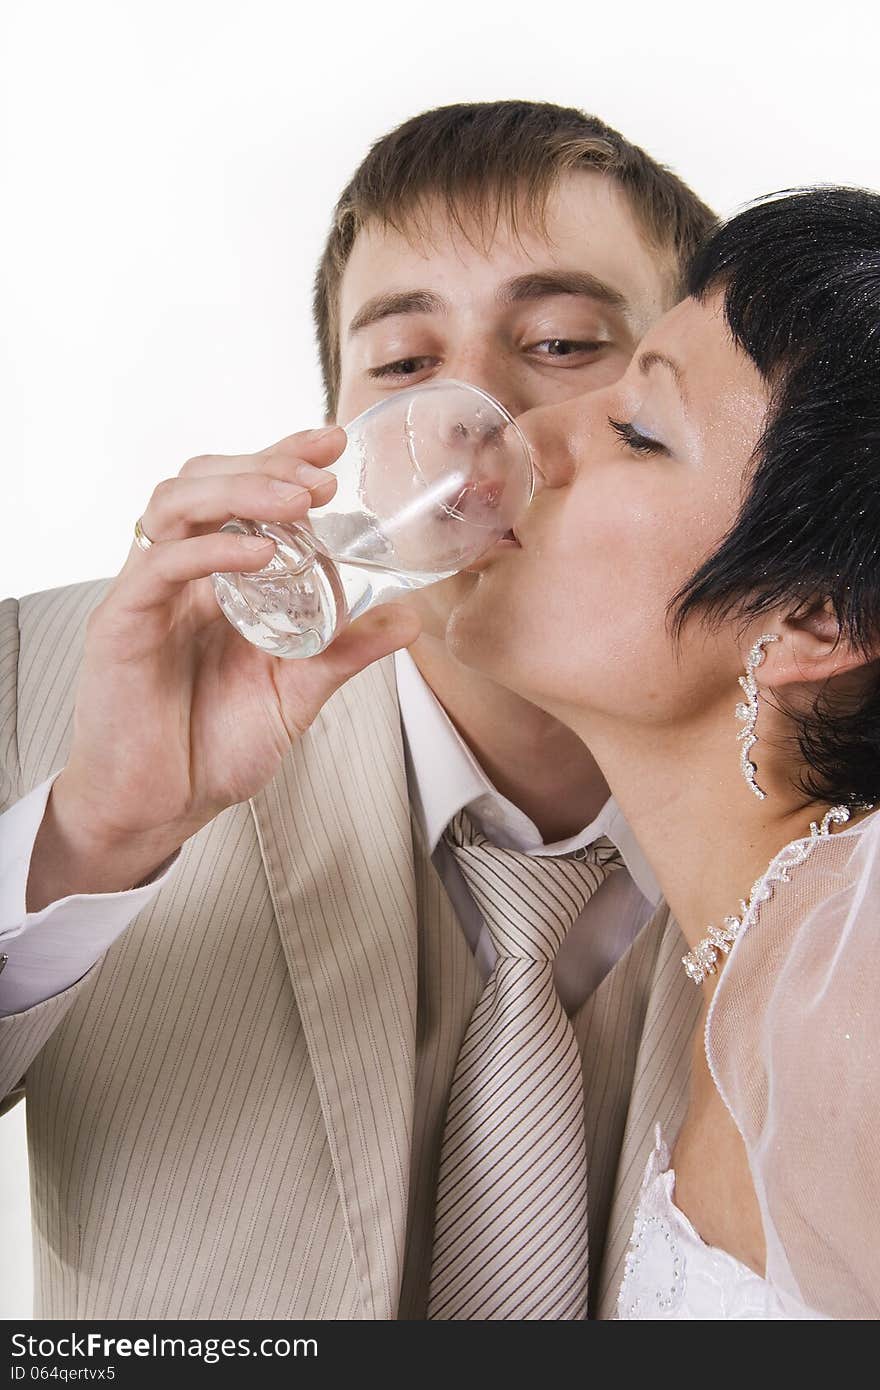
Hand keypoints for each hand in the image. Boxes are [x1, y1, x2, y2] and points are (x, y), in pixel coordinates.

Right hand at [27, 428, 420, 906]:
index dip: (282, 455)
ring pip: (176, 503)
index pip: (242, 491)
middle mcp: (180, 571)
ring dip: (240, 490)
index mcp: (217, 576)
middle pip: (205, 479)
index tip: (336, 440)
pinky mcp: (121, 623)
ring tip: (298, 501)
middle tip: (323, 472)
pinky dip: (211, 551)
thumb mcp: (298, 693)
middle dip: (266, 463)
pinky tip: (259, 556)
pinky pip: (159, 564)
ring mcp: (148, 592)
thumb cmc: (214, 747)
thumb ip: (345, 652)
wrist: (160, 809)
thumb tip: (410, 620)